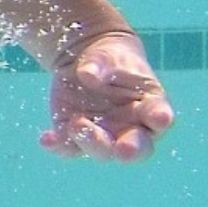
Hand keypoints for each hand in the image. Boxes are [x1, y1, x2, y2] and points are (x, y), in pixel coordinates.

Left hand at [40, 31, 174, 162]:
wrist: (86, 63)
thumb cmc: (110, 59)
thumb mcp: (107, 55)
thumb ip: (101, 64)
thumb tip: (88, 75)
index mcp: (150, 106)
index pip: (158, 115)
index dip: (160, 118)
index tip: (160, 118)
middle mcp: (131, 128)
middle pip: (136, 147)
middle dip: (130, 150)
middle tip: (123, 149)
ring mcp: (104, 136)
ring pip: (102, 150)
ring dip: (90, 141)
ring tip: (76, 124)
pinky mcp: (76, 137)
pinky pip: (68, 147)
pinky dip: (57, 145)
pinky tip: (46, 139)